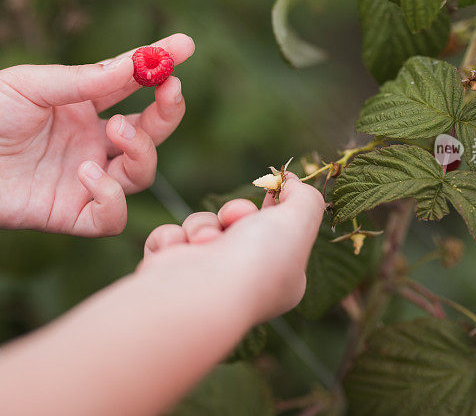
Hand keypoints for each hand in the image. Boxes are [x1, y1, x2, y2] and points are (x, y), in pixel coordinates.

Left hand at [0, 33, 194, 235]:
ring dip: (141, 152)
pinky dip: (110, 196)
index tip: (185, 48)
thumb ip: (93, 79)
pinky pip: (112, 216)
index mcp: (85, 109)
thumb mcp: (38, 83)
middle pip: (151, 136)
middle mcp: (91, 145)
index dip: (162, 71)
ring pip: (140, 176)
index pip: (136, 91)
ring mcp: (83, 181)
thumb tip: (147, 58)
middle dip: (167, 114)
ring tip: (114, 132)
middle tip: (168, 92)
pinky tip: (85, 172)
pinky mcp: (70, 214)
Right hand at [140, 175, 325, 322]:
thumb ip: (305, 197)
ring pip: (202, 225)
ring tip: (203, 244)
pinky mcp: (171, 273)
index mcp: (279, 276)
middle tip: (234, 217)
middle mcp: (242, 280)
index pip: (278, 232)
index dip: (273, 207)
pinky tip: (177, 251)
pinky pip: (170, 237)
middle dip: (235, 211)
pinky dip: (170, 238)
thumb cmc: (256, 260)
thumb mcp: (300, 221)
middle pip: (238, 222)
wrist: (200, 292)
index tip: (271, 189)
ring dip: (202, 225)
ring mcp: (203, 277)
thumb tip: (291, 183)